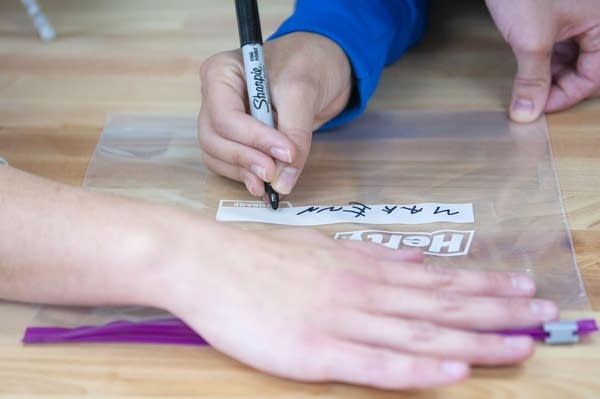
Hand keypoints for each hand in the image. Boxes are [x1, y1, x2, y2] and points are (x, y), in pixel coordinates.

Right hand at [164, 226, 557, 388]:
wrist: (205, 261)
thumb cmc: (260, 254)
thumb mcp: (322, 244)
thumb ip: (372, 253)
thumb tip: (416, 257)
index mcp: (362, 266)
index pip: (437, 280)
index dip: (484, 287)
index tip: (524, 290)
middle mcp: (361, 290)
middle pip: (440, 305)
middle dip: (497, 313)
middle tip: (546, 315)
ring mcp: (340, 321)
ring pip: (419, 333)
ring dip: (474, 341)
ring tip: (521, 344)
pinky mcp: (312, 351)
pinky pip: (373, 364)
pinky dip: (416, 369)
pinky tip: (451, 371)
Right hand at [198, 32, 351, 196]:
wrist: (321, 65)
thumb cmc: (308, 62)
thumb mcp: (303, 92)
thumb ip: (294, 135)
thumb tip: (283, 181)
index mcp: (221, 73)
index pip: (225, 116)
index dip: (254, 140)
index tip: (286, 153)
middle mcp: (214, 96)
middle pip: (214, 139)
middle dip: (244, 159)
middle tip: (274, 175)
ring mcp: (222, 118)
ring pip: (216, 156)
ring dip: (243, 172)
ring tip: (271, 184)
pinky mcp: (235, 137)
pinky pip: (229, 163)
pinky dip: (246, 175)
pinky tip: (267, 184)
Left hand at [486, 0, 599, 121]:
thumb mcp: (530, 40)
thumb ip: (532, 79)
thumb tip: (527, 113)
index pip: (596, 75)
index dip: (567, 95)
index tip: (539, 107)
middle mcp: (597, 18)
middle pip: (587, 65)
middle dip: (559, 84)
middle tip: (532, 97)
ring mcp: (579, 12)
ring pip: (573, 54)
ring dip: (551, 72)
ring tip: (528, 82)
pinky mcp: (559, 9)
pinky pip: (561, 40)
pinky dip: (545, 56)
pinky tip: (528, 64)